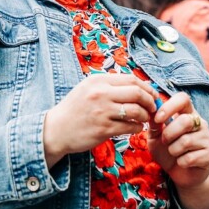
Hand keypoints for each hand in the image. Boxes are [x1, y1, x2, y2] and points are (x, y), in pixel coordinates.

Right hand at [42, 73, 157, 166]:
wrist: (56, 129)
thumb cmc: (74, 109)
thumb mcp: (88, 88)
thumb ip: (109, 85)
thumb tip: (137, 85)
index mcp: (98, 80)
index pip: (132, 79)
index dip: (147, 87)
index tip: (152, 95)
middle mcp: (101, 93)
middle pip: (137, 93)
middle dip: (150, 101)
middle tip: (153, 108)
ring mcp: (102, 111)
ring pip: (136, 110)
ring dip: (145, 116)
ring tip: (143, 119)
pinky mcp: (103, 129)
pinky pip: (130, 127)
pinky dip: (137, 127)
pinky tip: (135, 128)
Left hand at [147, 92, 208, 189]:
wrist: (180, 174)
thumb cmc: (167, 152)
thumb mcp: (155, 137)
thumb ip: (154, 125)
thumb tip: (152, 111)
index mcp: (187, 113)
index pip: (183, 99)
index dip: (169, 106)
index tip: (158, 119)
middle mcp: (200, 123)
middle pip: (185, 120)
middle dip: (169, 134)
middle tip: (165, 142)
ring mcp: (207, 138)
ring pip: (186, 141)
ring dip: (173, 150)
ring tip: (174, 153)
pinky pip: (190, 157)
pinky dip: (181, 162)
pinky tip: (183, 162)